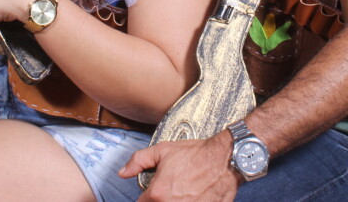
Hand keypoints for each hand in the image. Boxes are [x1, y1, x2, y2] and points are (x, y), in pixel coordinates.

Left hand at [119, 133, 239, 200]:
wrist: (225, 160)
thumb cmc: (196, 155)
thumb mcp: (163, 150)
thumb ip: (138, 161)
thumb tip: (123, 173)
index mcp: (158, 194)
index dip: (144, 199)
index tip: (151, 194)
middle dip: (158, 201)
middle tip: (169, 191)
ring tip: (182, 193)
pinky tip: (192, 197)